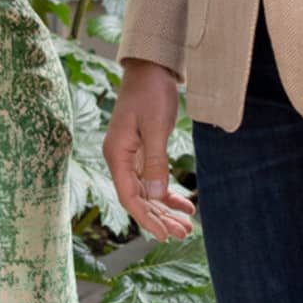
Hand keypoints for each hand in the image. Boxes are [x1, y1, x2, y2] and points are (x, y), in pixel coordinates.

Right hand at [104, 59, 196, 242]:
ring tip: (186, 226)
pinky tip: (185, 204)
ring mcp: (130, 155)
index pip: (129, 196)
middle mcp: (119, 157)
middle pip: (138, 198)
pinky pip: (153, 179)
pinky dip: (168, 193)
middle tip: (183, 233)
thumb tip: (156, 197)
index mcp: (116, 153)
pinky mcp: (142, 150)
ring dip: (165, 209)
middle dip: (160, 218)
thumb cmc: (151, 92)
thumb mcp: (156, 127)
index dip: (146, 218)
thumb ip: (155, 162)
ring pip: (146, 191)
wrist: (150, 67)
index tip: (164, 235)